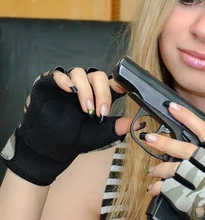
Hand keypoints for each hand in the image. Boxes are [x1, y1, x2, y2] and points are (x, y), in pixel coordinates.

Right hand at [1, 66, 137, 185]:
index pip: (112, 82)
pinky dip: (64, 79)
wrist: (50, 147)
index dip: (120, 82)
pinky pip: (58, 73)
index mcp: (98, 95)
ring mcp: (68, 84)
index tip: (124, 88)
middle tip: (101, 111)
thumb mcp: (100, 134)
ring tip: (86, 108)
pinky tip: (68, 89)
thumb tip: (139, 124)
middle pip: (98, 76)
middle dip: (102, 92)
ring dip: (85, 89)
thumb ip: (118, 127)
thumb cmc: (74, 139)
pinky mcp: (50, 83)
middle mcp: (85, 87)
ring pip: (80, 73)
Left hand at [144, 102, 204, 219]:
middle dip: (165, 142)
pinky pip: (169, 188)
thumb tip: (187, 136)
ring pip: (175, 169)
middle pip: (186, 149)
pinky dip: (158, 187)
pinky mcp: (192, 200)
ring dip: (159, 168)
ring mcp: (204, 185)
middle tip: (149, 138)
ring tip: (152, 170)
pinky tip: (153, 188)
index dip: (188, 118)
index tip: (172, 108)